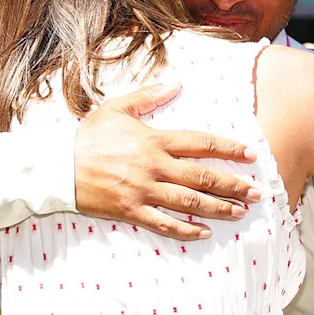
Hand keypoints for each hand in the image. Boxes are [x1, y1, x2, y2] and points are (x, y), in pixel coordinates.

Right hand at [75, 81, 261, 240]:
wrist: (57, 167)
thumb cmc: (87, 137)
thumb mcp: (116, 109)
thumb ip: (148, 97)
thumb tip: (175, 82)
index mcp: (153, 140)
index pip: (200, 143)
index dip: (228, 149)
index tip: (250, 155)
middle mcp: (154, 167)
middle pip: (203, 177)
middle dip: (234, 185)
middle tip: (257, 192)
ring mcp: (144, 191)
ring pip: (190, 202)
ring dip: (218, 209)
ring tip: (240, 213)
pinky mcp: (132, 211)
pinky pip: (164, 224)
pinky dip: (186, 230)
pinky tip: (203, 233)